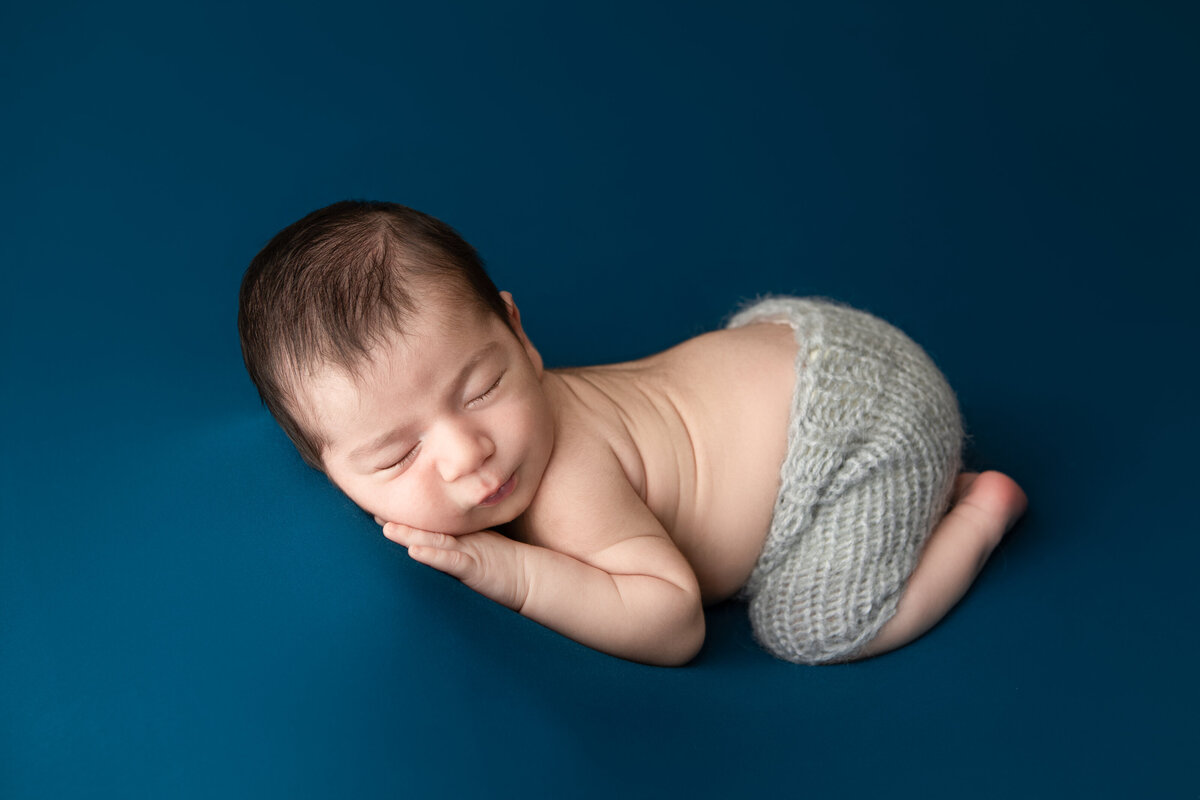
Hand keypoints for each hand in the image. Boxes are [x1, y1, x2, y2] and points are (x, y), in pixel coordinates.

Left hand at [382, 522, 528, 611]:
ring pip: (435, 540)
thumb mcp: (474, 548)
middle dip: (400, 520)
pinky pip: (451, 561)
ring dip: (410, 534)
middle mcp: (460, 539)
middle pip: (425, 528)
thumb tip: (424, 539)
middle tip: (372, 508)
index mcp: (456, 536)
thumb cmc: (501, 565)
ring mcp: (468, 551)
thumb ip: (452, 541)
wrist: (530, 579)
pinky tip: (415, 551)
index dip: (405, 516)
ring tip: (386, 527)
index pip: (426, 523)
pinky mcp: (474, 567)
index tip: (378, 507)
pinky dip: (433, 555)